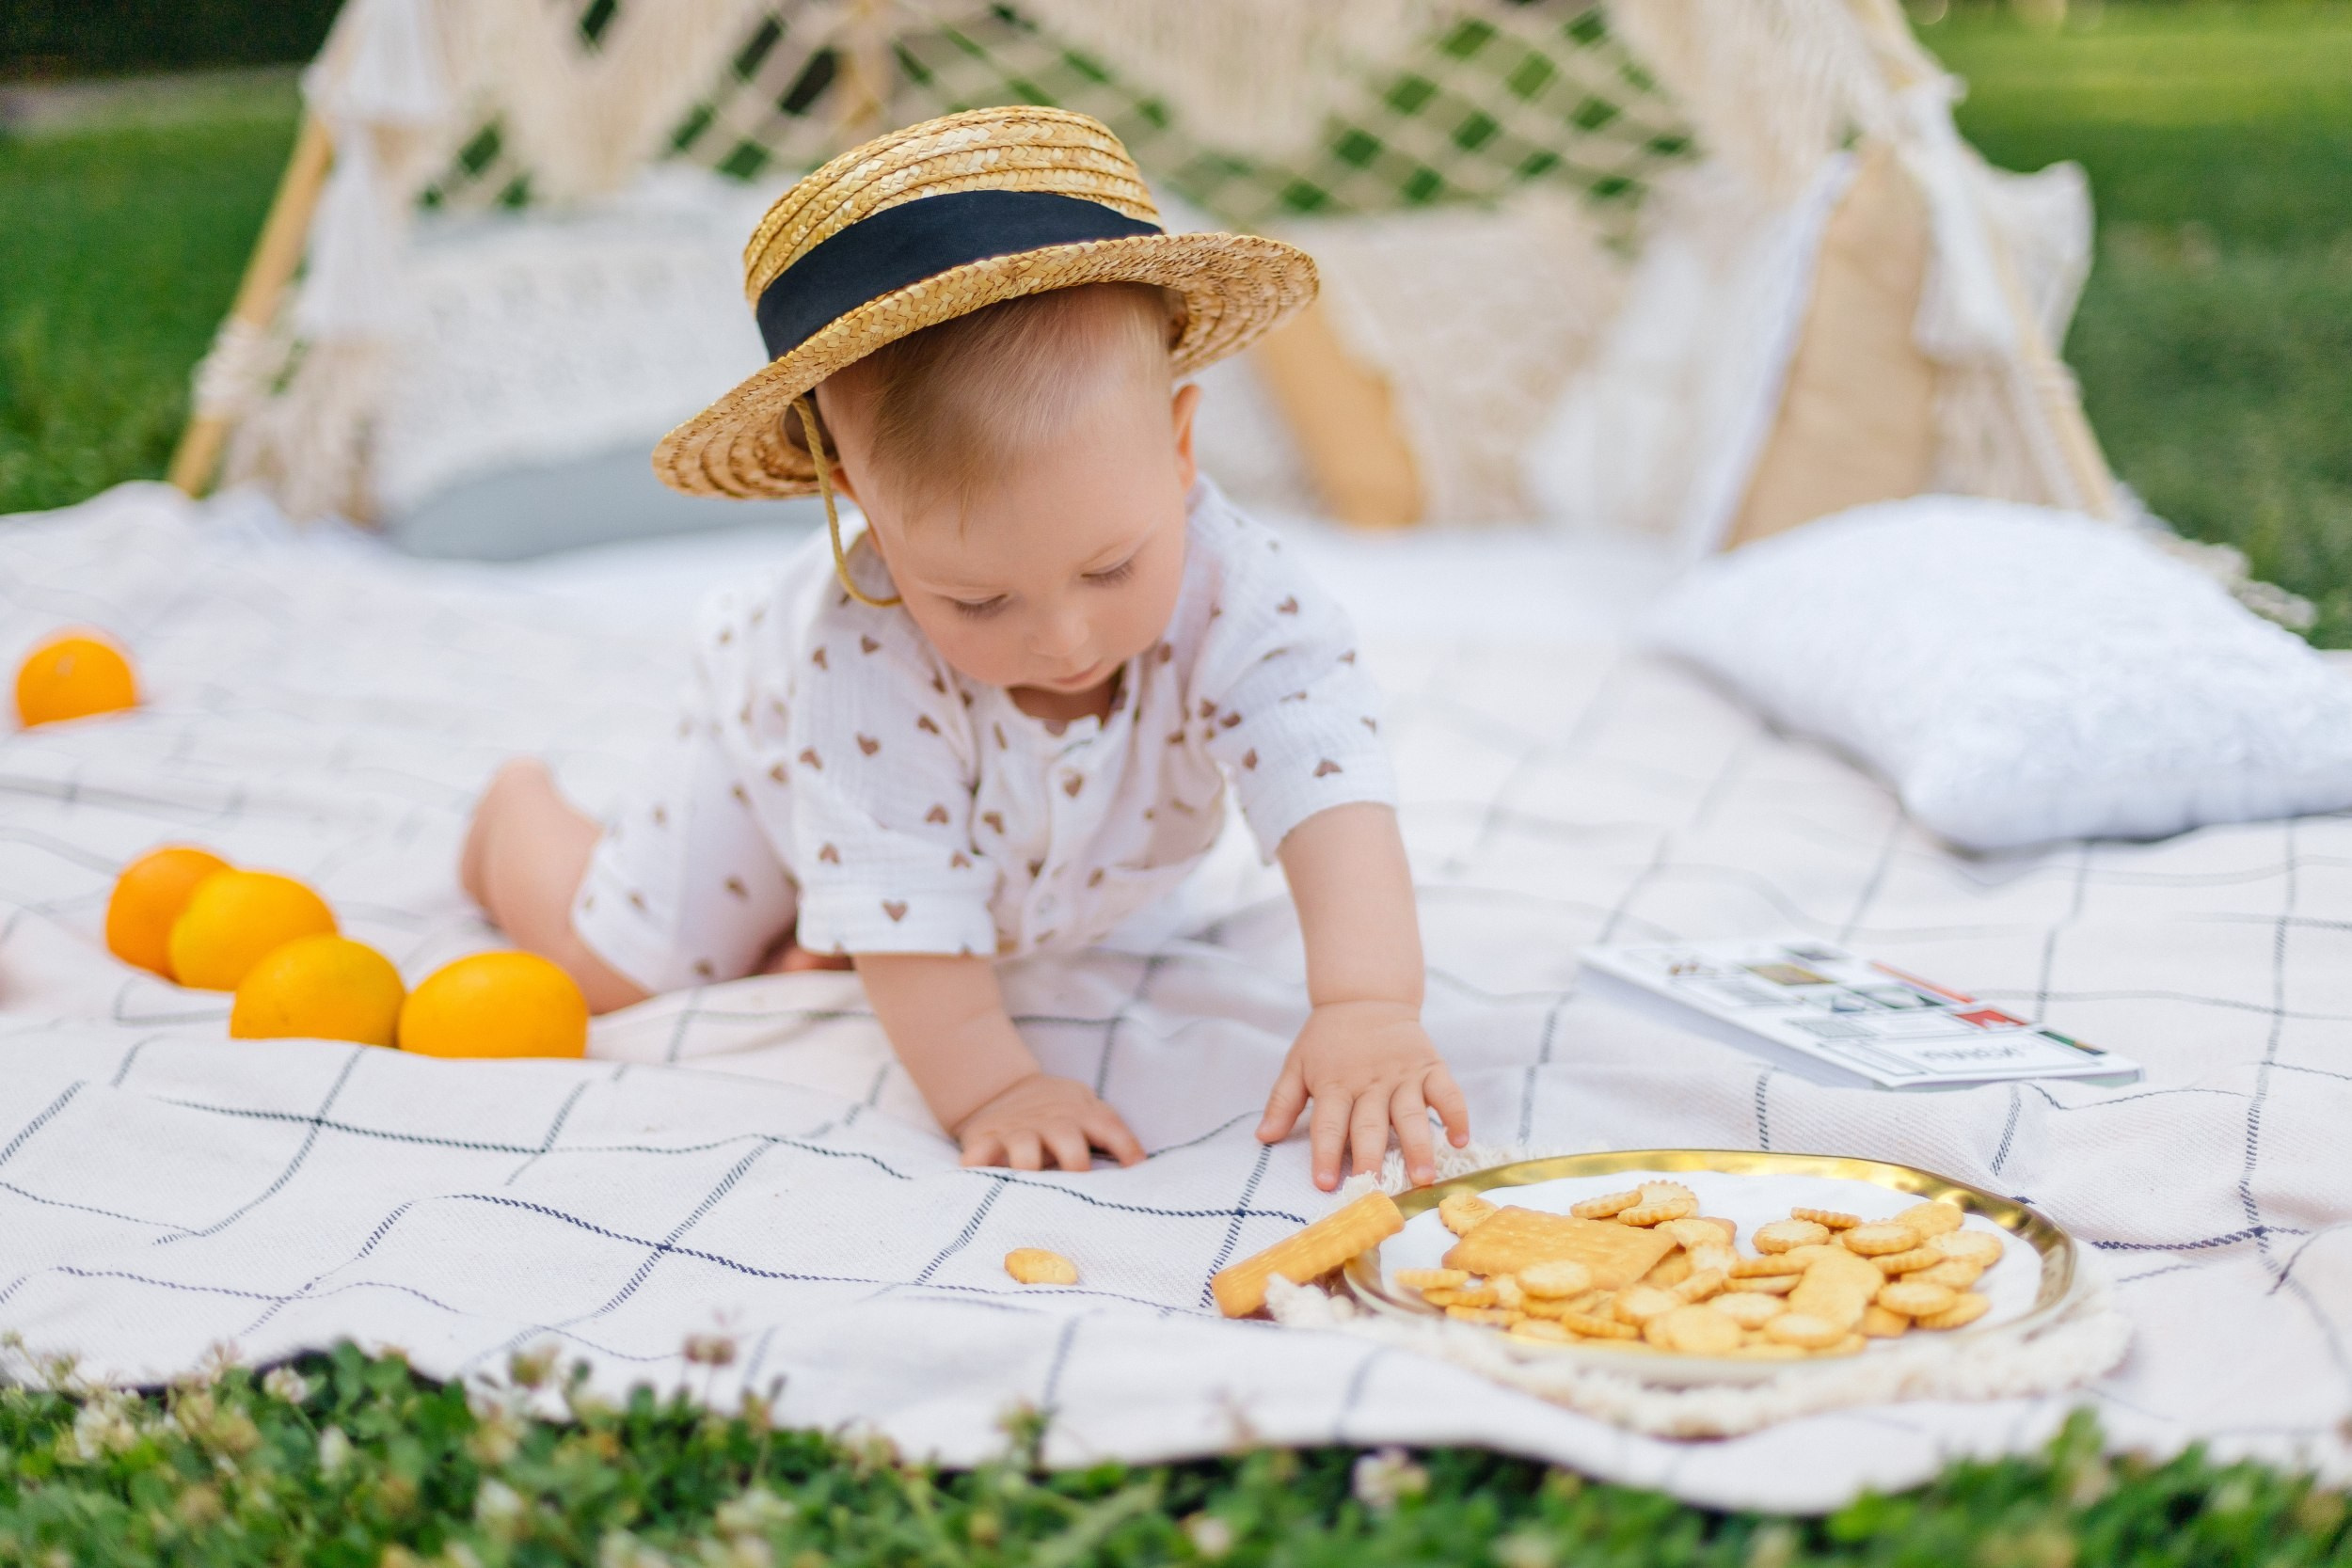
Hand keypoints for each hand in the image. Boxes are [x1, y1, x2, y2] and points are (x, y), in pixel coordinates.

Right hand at [954, 1073, 1145, 1172]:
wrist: (1003, 1089)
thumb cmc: (1058, 1113)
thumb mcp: (1085, 1109)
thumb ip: (1107, 1133)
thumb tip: (1140, 1170)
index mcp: (1080, 1115)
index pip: (1109, 1126)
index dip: (1125, 1145)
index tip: (1137, 1167)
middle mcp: (1051, 1123)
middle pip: (1067, 1139)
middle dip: (1075, 1161)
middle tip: (1080, 1186)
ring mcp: (1017, 1131)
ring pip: (1023, 1148)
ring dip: (1027, 1166)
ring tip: (1027, 1188)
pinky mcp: (985, 1139)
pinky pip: (978, 1154)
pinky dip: (975, 1167)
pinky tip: (975, 1182)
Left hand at [1256, 1000, 1468, 1190]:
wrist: (1365, 996)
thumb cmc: (1328, 1038)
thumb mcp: (1297, 1063)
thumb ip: (1282, 1101)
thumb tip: (1263, 1137)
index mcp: (1335, 1083)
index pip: (1329, 1124)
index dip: (1326, 1154)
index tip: (1325, 1184)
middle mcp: (1370, 1082)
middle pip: (1370, 1124)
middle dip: (1371, 1157)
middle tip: (1374, 1187)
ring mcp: (1403, 1075)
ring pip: (1411, 1114)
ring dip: (1418, 1146)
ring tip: (1423, 1177)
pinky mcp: (1430, 1066)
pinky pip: (1447, 1092)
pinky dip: (1456, 1115)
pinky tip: (1459, 1140)